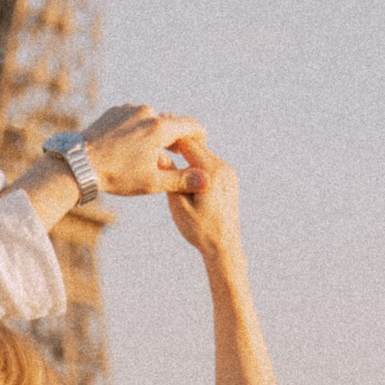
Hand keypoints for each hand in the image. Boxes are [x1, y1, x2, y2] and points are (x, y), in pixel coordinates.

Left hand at [73, 103, 208, 197]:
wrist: (78, 165)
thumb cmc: (117, 175)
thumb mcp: (152, 182)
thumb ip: (182, 179)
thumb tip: (208, 180)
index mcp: (160, 128)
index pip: (191, 125)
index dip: (200, 134)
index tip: (202, 142)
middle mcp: (147, 112)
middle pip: (169, 124)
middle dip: (173, 139)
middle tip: (175, 155)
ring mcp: (129, 109)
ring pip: (150, 121)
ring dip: (153, 134)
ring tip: (146, 155)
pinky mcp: (114, 111)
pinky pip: (132, 119)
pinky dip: (136, 130)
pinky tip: (128, 147)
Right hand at [164, 134, 239, 263]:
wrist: (224, 247)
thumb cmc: (199, 230)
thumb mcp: (178, 205)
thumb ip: (171, 178)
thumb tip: (159, 155)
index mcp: (211, 172)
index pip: (188, 144)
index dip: (170, 139)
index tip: (154, 138)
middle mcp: (224, 168)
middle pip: (197, 146)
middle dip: (178, 144)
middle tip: (159, 141)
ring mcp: (229, 174)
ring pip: (204, 155)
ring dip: (187, 154)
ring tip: (169, 153)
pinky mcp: (230, 180)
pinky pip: (210, 164)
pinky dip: (197, 164)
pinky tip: (184, 169)